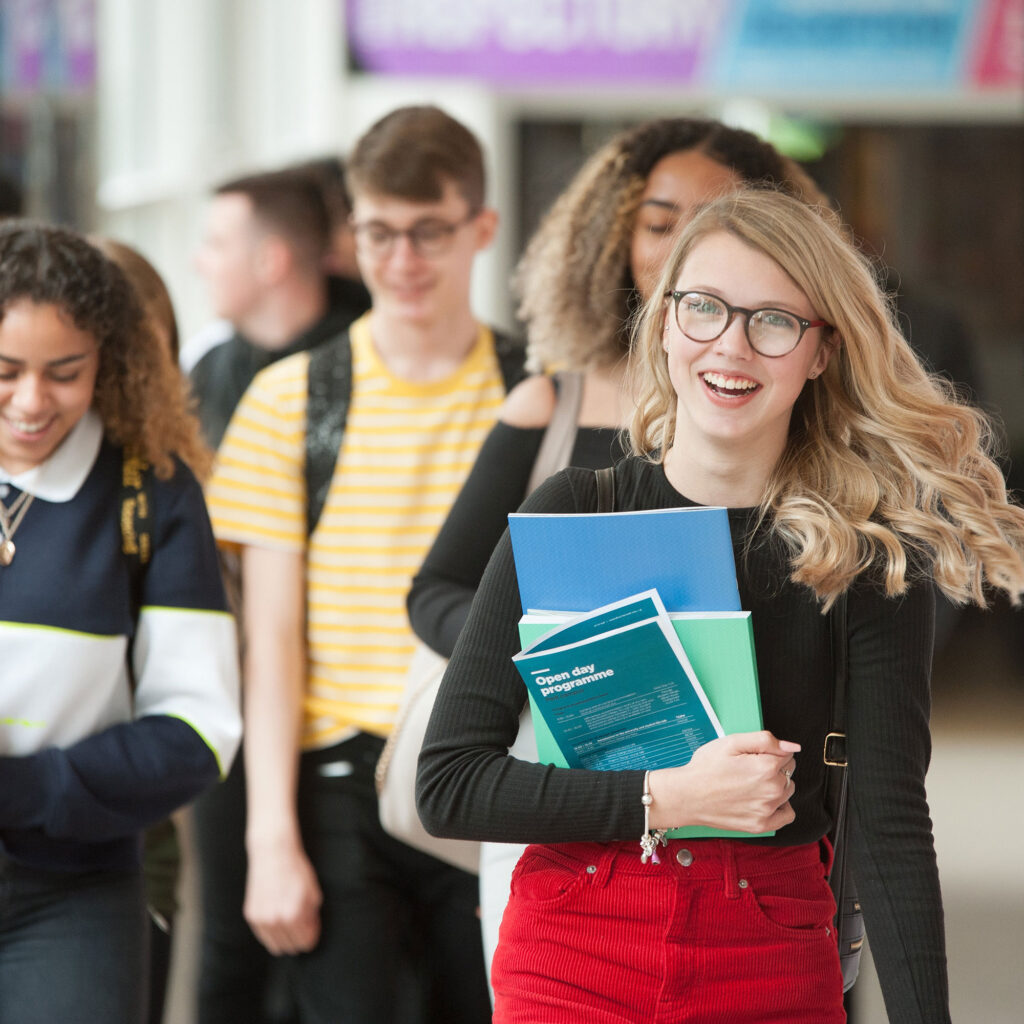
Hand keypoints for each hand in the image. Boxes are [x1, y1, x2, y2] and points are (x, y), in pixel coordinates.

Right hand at [244, 838, 322, 955]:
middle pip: (291, 947)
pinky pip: (263, 937)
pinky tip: (277, 917)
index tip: (312, 926)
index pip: (306, 942)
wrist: (273, 852)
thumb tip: (310, 934)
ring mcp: (260, 919)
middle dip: (299, 938)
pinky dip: (272, 932)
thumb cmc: (296, 870)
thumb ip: (313, 917)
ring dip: (285, 938)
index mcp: (294, 915)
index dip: (312, 936)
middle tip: (302, 923)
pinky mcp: (250, 915)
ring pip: (276, 947)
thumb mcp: (313, 892)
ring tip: (290, 920)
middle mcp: (275, 920)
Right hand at [649, 731, 799, 833]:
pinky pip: (786, 815)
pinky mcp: (761, 825)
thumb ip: (765, 740)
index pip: (787, 754)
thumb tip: (791, 747)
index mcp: (766, 767)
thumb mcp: (731, 742)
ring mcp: (767, 810)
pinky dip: (780, 806)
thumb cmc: (705, 768)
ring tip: (751, 783)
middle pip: (789, 772)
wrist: (687, 796)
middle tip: (748, 768)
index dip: (770, 751)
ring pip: (787, 791)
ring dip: (776, 785)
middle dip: (774, 767)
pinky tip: (764, 800)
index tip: (753, 755)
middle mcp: (772, 790)